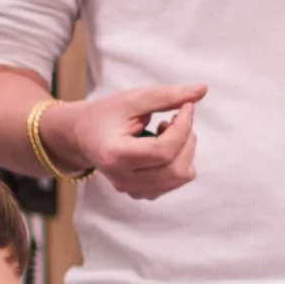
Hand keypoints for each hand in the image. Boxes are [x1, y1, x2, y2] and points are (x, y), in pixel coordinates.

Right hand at [52, 83, 205, 201]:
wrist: (82, 135)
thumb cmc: (106, 114)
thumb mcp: (132, 99)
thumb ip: (166, 96)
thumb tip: (203, 90)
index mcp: (116, 156)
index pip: (164, 151)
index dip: (184, 127)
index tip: (187, 105)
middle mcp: (123, 180)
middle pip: (177, 168)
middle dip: (187, 139)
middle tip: (174, 118)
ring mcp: (132, 191)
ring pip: (180, 176)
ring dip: (184, 149)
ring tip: (165, 130)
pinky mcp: (141, 193)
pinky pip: (175, 181)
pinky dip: (178, 160)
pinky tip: (161, 145)